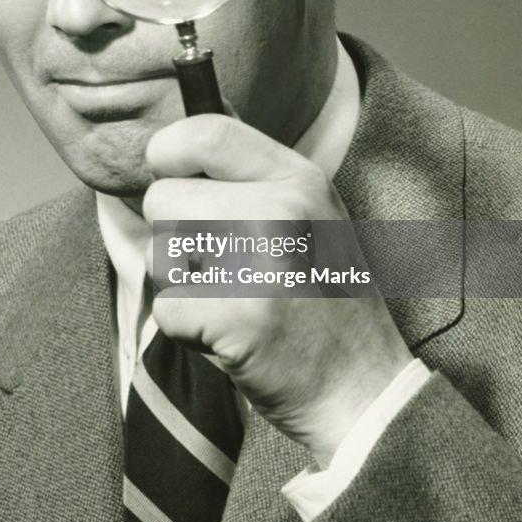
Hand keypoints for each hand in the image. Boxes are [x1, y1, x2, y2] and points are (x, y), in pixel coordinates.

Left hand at [143, 114, 411, 466]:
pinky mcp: (238, 314)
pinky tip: (228, 334)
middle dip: (172, 236)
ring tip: (229, 300)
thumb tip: (165, 161)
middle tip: (217, 267)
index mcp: (299, 178)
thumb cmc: (322, 301)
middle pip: (164, 198)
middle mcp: (282, 209)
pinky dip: (186, 329)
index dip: (168, 152)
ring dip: (179, 284)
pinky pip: (167, 307)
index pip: (206, 132)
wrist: (362, 390)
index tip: (167, 177)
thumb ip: (248, 182)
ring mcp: (261, 261)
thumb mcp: (308, 217)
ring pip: (160, 253)